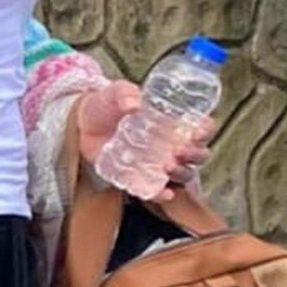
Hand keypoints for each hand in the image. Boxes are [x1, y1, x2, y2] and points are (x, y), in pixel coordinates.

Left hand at [76, 84, 215, 201]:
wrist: (82, 126)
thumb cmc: (105, 106)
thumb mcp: (115, 93)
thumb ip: (124, 93)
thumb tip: (134, 102)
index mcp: (172, 121)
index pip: (201, 128)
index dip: (204, 130)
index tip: (198, 131)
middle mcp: (171, 144)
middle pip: (198, 154)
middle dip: (194, 153)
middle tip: (179, 149)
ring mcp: (158, 164)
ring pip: (183, 174)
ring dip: (180, 172)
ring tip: (167, 164)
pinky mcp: (141, 179)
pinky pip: (157, 191)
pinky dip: (162, 193)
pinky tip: (164, 192)